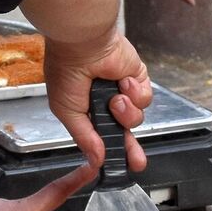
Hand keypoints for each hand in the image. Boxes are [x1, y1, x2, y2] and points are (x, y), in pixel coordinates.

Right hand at [44, 34, 151, 173]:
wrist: (83, 44)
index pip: (102, 136)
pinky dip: (136, 93)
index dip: (110, 151)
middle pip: (124, 132)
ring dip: (126, 111)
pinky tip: (124, 82)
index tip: (118, 167)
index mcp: (86, 111)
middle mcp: (105, 102)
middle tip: (136, 162)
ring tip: (115, 99)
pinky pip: (145, 98)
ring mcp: (122, 91)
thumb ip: (84, 138)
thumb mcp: (67, 112)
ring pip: (135, 117)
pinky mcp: (137, 79)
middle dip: (131, 148)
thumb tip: (96, 160)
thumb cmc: (67, 72)